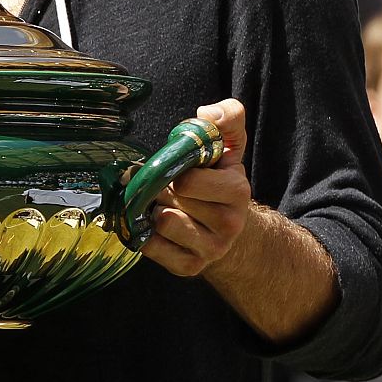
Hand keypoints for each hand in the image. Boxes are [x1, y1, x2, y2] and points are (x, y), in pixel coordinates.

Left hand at [141, 99, 252, 278]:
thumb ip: (226, 119)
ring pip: (161, 224)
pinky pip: (150, 247)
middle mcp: (229, 224)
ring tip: (164, 206)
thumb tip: (207, 114)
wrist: (227, 227)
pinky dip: (144, 234)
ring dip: (153, 211)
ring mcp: (210, 249)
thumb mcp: (228, 145)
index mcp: (237, 191)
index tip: (177, 168)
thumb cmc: (218, 179)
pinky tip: (154, 226)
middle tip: (168, 188)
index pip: (188, 181)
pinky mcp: (189, 267)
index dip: (173, 170)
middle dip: (161, 189)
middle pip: (171, 200)